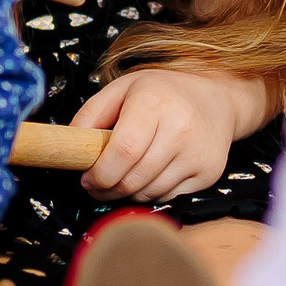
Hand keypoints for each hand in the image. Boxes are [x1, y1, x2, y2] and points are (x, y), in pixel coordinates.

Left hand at [73, 67, 267, 201]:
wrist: (217, 98)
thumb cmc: (163, 92)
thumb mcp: (123, 88)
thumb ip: (91, 113)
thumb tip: (69, 144)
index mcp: (154, 103)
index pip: (123, 152)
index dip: (99, 173)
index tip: (87, 178)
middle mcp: (181, 128)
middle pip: (133, 178)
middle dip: (108, 189)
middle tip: (97, 184)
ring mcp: (198, 154)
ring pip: (149, 193)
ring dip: (129, 193)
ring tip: (124, 176)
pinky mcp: (210, 173)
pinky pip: (169, 197)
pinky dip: (152, 193)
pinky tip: (150, 174)